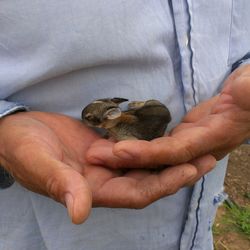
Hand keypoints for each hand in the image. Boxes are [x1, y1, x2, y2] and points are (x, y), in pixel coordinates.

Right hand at [0, 112, 214, 223]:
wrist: (16, 130)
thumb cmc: (21, 146)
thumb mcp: (38, 162)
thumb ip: (60, 185)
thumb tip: (79, 214)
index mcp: (90, 190)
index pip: (135, 193)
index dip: (163, 184)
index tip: (189, 170)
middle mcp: (104, 180)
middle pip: (148, 180)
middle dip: (177, 171)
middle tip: (206, 157)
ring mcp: (106, 162)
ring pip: (144, 165)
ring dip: (168, 157)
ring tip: (195, 146)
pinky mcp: (104, 146)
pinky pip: (134, 149)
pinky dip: (152, 145)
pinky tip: (168, 137)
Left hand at [86, 65, 249, 167]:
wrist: (249, 96)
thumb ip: (249, 92)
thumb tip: (245, 88)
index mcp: (214, 140)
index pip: (175, 153)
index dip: (148, 154)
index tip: (118, 151)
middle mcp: (198, 150)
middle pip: (157, 160)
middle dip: (127, 161)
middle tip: (94, 155)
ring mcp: (188, 144)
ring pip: (154, 156)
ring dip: (128, 155)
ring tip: (98, 151)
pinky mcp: (182, 137)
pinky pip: (156, 145)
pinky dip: (138, 146)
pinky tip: (118, 142)